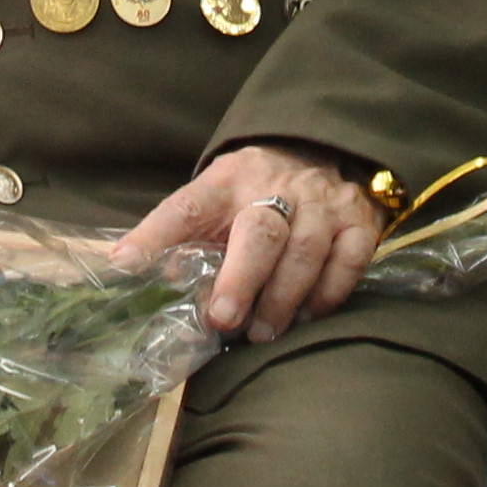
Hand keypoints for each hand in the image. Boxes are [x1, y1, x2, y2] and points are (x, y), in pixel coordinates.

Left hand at [113, 141, 383, 343]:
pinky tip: (308, 316)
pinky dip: (329, 293)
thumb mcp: (210, 204)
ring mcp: (322, 203)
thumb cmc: (250, 196)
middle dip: (242, 278)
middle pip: (261, 231)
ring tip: (261, 333)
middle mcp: (275, 186)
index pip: (185, 206)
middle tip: (225, 319)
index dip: (154, 235)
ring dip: (283, 298)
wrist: (313, 153)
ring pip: (306, 249)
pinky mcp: (358, 220)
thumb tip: (131, 276)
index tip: (127, 265)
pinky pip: (350, 259)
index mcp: (225, 182)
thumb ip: (179, 238)